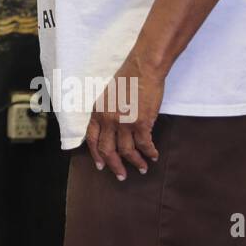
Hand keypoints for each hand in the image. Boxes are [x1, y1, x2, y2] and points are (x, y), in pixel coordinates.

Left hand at [83, 51, 164, 179]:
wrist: (143, 69)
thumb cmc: (128, 79)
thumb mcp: (109, 97)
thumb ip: (108, 114)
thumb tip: (112, 131)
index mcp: (98, 112)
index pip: (92, 140)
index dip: (96, 155)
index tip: (101, 166)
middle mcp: (108, 120)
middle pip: (108, 150)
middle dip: (114, 166)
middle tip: (121, 176)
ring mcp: (124, 123)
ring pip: (127, 151)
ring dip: (135, 162)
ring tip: (142, 169)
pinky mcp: (141, 123)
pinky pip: (144, 145)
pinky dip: (149, 152)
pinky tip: (153, 155)